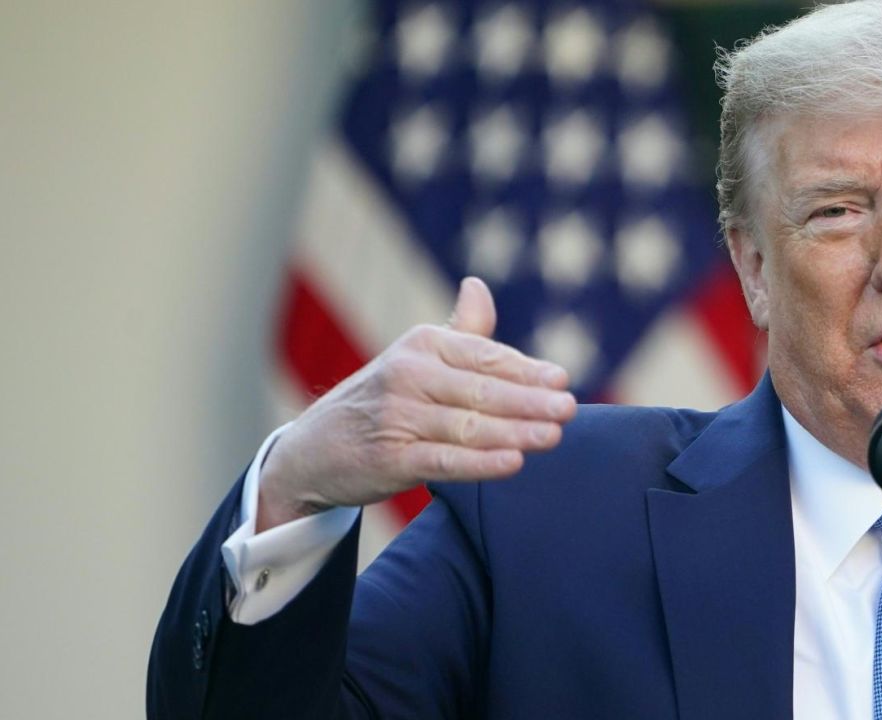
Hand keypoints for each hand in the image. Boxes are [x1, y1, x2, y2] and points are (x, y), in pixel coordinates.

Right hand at [256, 277, 576, 531]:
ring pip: (469, 426)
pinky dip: (481, 463)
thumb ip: (459, 331)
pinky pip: (444, 461)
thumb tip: (478, 285)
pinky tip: (514, 462)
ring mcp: (398, 417)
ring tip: (553, 436)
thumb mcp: (415, 358)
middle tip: (568, 409)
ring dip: (515, 431)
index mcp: (421, 344)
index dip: (526, 370)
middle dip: (530, 400)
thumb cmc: (380, 401)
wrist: (312, 449)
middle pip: (482, 390)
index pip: (484, 355)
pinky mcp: (390, 459)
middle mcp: (408, 375)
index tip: (561, 381)